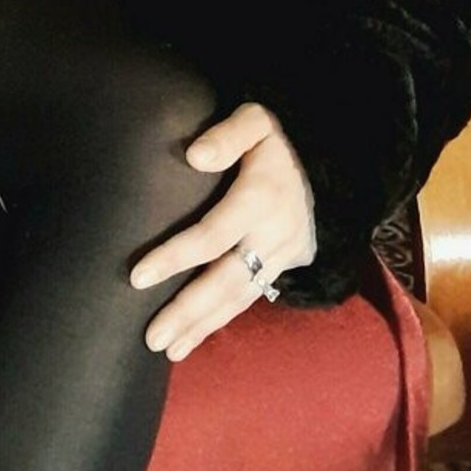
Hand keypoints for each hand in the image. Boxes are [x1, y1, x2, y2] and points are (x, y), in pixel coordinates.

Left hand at [129, 102, 315, 359]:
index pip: (212, 235)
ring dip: (204, 326)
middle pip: (227, 280)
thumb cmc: (278, 134)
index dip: (175, 257)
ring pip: (241, 296)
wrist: (333, 155)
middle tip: (152, 339)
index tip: (137, 277)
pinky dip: (225, 317)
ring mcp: (285, 253)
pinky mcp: (290, 263)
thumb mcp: (256, 119)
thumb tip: (194, 155)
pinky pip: (254, 295)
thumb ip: (227, 135)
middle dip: (188, 311)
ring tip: (169, 350)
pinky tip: (199, 335)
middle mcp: (275, 233)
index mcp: (262, 198)